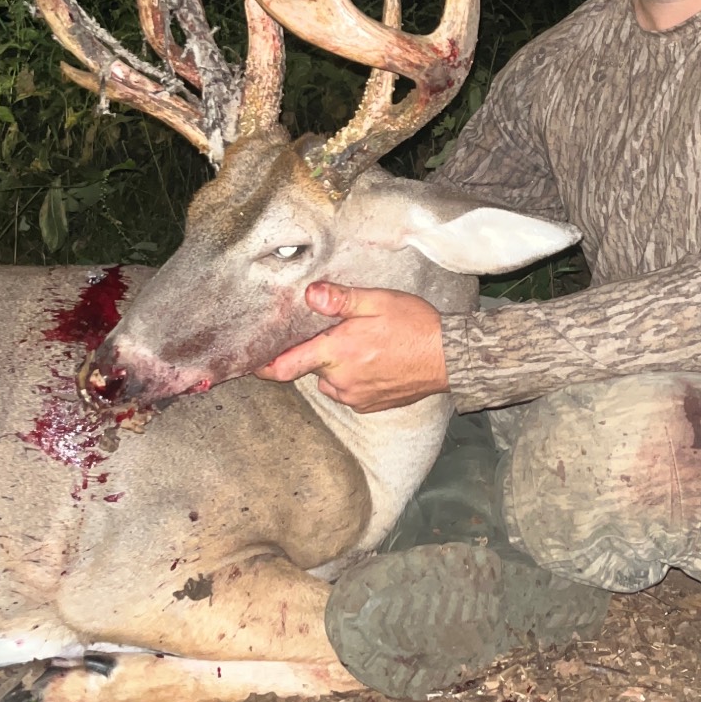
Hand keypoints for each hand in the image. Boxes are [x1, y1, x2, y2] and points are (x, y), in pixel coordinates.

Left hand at [255, 282, 448, 411]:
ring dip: (337, 367)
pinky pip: (349, 392)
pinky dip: (354, 379)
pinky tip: (375, 363)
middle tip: (338, 336)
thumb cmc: (415, 326)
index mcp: (337, 353)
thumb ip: (340, 300)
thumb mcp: (378, 301)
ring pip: (331, 381)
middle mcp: (341, 380)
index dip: (265, 365)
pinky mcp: (370, 406)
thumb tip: (310, 295)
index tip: (251, 363)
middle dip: (318, 353)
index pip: (286, 366)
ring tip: (363, 347)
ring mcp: (355, 397)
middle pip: (312, 369)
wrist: (449, 358)